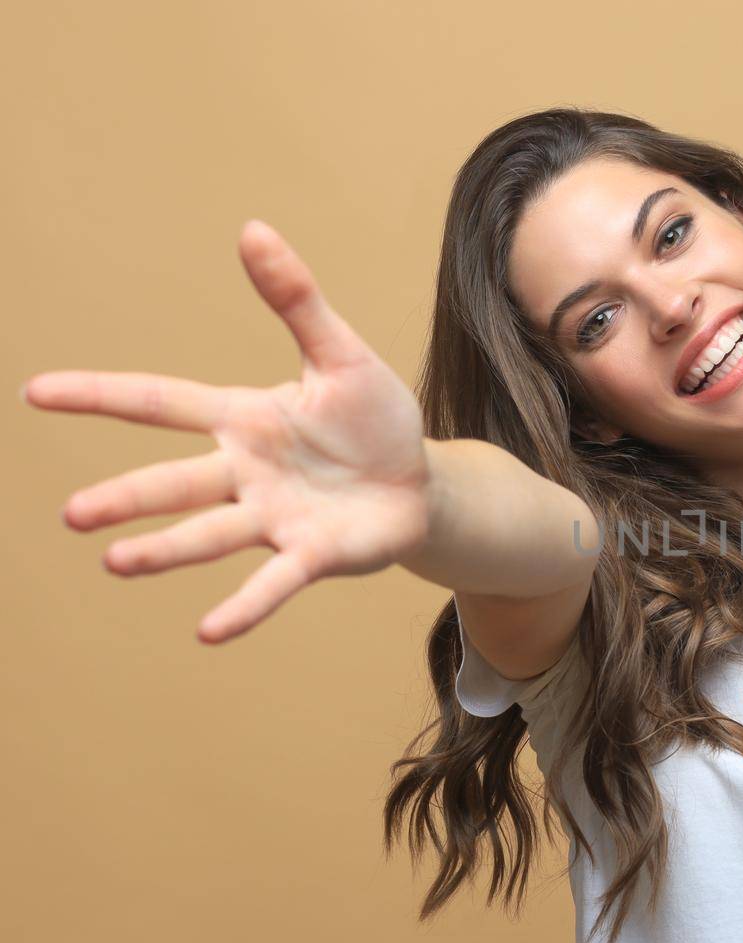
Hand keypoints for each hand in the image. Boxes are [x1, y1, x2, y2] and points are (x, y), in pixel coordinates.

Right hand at [23, 220, 430, 643]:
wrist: (422, 483)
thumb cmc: (375, 420)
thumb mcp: (341, 354)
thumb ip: (296, 301)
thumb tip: (252, 229)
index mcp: (246, 419)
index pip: (162, 402)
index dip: (101, 395)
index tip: (36, 392)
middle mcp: (247, 473)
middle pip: (175, 482)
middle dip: (125, 498)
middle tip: (72, 515)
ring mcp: (276, 517)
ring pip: (210, 534)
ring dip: (165, 550)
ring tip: (116, 562)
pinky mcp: (312, 554)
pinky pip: (273, 582)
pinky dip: (244, 606)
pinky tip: (207, 631)